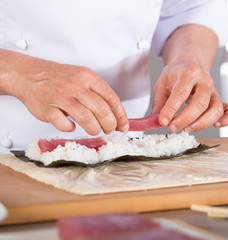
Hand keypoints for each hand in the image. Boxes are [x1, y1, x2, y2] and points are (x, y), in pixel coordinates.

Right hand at [0, 50, 127, 134]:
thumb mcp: (82, 77)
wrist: (29, 74)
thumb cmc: (60, 78)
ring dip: (94, 129)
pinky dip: (70, 128)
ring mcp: (61, 97)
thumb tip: (117, 116)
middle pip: (102, 110)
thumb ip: (98, 94)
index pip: (111, 98)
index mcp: (88, 77)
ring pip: (87, 119)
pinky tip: (72, 126)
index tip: (124, 125)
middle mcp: (76, 85)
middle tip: (109, 130)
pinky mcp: (47, 109)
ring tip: (94, 130)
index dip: (120, 115)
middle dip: (110, 124)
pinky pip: (64, 124)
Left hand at [152, 61, 227, 132]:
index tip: (163, 121)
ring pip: (215, 110)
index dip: (171, 109)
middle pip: (200, 103)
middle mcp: (205, 81)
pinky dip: (227, 120)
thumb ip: (159, 103)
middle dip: (185, 118)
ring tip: (187, 129)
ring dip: (202, 123)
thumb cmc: (176, 75)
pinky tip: (216, 125)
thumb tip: (156, 122)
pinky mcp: (219, 99)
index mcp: (189, 73)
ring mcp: (214, 91)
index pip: (181, 93)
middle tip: (172, 127)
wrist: (190, 63)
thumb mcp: (162, 83)